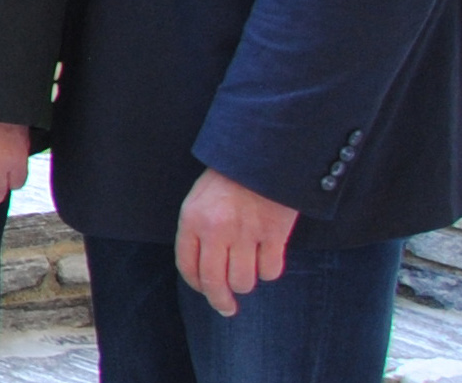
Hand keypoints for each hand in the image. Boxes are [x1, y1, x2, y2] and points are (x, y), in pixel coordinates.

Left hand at [176, 167, 298, 316]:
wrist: (262, 154)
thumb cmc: (228, 178)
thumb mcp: (198, 199)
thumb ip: (197, 231)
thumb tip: (202, 269)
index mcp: (192, 219)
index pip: (187, 267)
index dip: (196, 285)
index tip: (205, 291)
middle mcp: (216, 230)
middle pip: (215, 282)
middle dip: (220, 301)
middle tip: (227, 308)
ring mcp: (246, 233)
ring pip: (243, 281)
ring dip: (245, 283)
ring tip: (247, 274)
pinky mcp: (274, 234)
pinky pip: (270, 271)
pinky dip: (269, 272)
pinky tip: (266, 261)